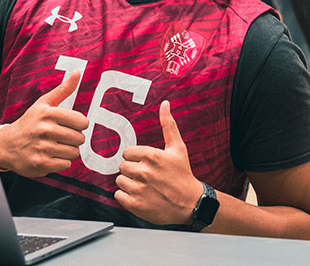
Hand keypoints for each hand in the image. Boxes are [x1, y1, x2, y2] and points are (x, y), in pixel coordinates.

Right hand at [0, 71, 87, 177]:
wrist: (6, 145)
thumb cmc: (29, 123)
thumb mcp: (43, 104)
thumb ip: (63, 90)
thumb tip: (78, 72)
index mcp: (48, 113)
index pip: (82, 122)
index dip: (79, 125)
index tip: (69, 126)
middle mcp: (45, 130)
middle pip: (79, 138)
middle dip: (73, 139)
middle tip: (60, 137)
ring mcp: (43, 148)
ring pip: (74, 152)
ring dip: (68, 151)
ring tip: (55, 146)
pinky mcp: (41, 163)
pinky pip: (66, 165)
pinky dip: (61, 162)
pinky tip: (50, 156)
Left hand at [115, 100, 202, 225]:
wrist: (190, 203)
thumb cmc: (183, 174)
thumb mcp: (178, 148)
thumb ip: (168, 125)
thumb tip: (165, 104)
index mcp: (151, 156)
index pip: (127, 153)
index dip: (136, 158)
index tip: (147, 164)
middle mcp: (144, 172)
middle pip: (122, 167)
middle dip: (132, 171)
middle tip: (147, 176)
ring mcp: (139, 189)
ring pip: (119, 181)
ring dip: (129, 184)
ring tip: (144, 186)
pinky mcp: (135, 204)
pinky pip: (118, 195)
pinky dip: (127, 197)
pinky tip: (140, 195)